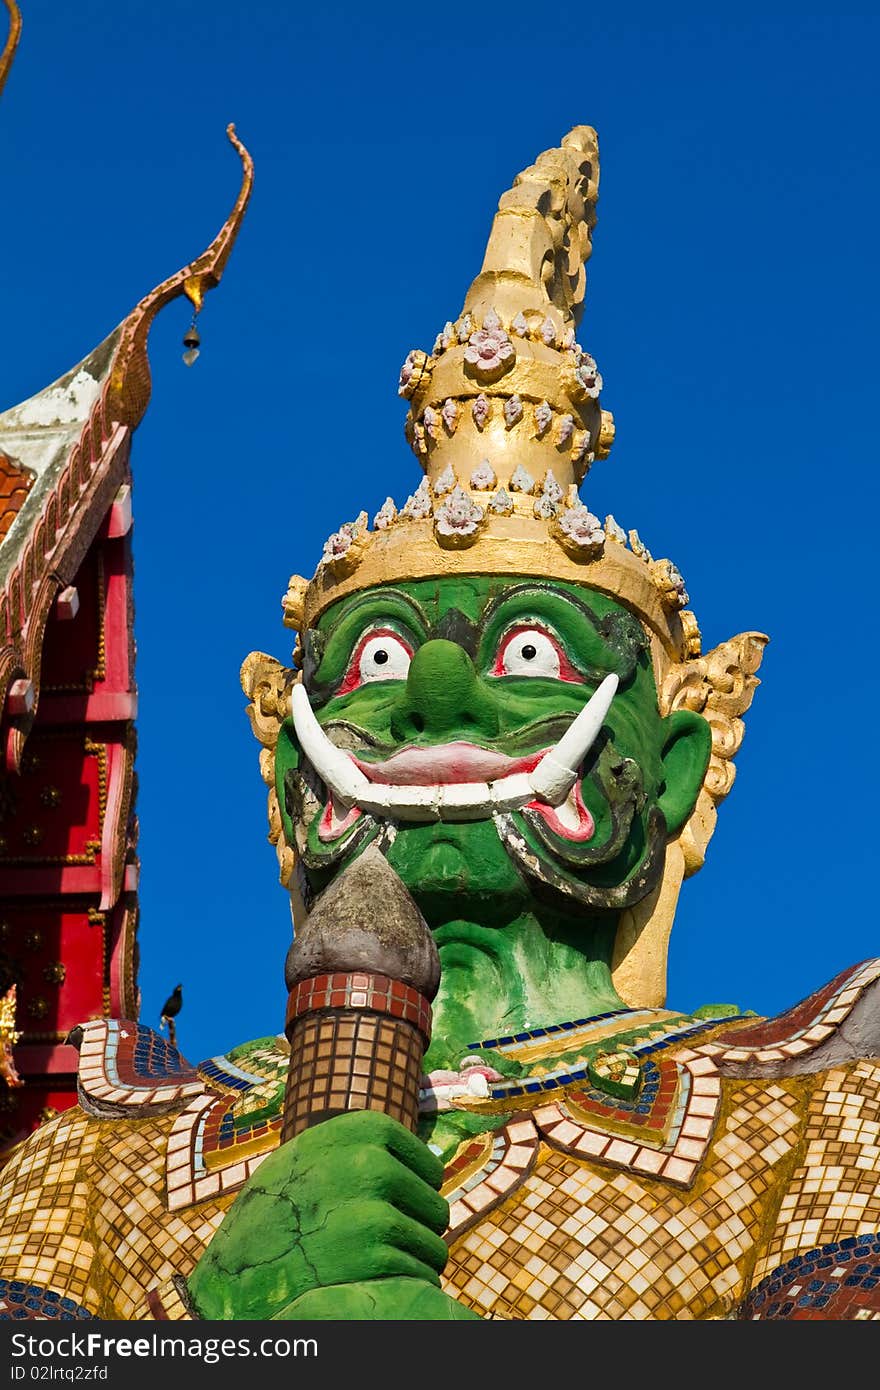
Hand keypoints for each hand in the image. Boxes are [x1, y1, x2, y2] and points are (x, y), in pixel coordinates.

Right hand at [187, 1109, 454, 1319]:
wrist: (231, 1272)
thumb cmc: (272, 1216)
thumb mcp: (309, 1160)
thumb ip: (360, 1150)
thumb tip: (425, 1159)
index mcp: (360, 1131)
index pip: (427, 1166)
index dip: (414, 1194)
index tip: (389, 1209)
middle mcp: (371, 1164)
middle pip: (435, 1209)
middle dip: (415, 1232)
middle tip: (375, 1245)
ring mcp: (374, 1213)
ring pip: (432, 1247)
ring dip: (409, 1264)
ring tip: (366, 1266)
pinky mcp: (376, 1259)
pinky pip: (418, 1278)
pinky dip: (401, 1289)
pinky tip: (365, 1285)